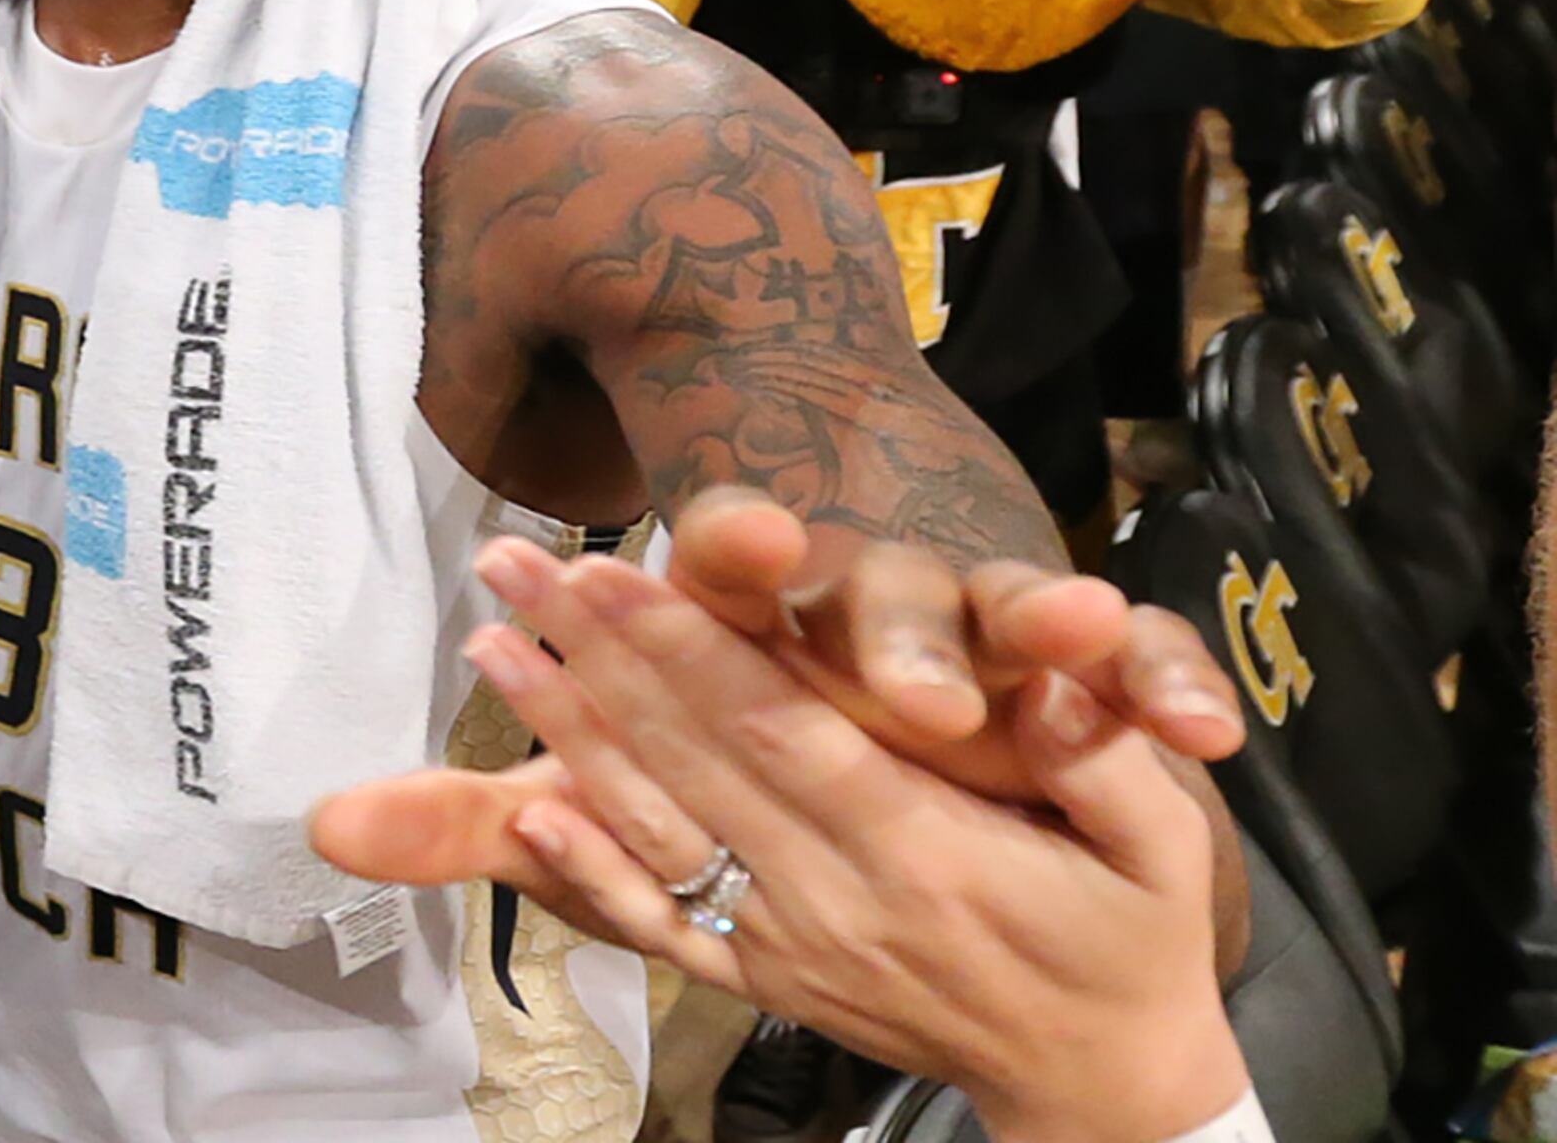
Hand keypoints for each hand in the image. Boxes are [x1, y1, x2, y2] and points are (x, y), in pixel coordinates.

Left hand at [314, 523, 1247, 1142]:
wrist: (1097, 1085)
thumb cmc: (1132, 941)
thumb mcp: (1165, 849)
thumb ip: (1107, 761)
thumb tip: (1060, 680)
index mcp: (929, 855)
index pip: (780, 729)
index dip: (688, 647)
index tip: (610, 568)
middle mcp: (839, 900)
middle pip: (691, 759)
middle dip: (592, 655)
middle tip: (511, 567)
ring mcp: (792, 945)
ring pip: (656, 829)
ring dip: (564, 733)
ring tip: (489, 645)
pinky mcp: (765, 977)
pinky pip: (661, 924)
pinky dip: (584, 871)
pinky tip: (523, 806)